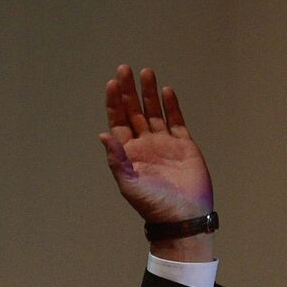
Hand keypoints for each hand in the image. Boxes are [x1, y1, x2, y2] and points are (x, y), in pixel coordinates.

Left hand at [98, 64, 213, 233]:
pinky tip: (166, 91)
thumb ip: (116, 159)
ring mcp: (164, 143)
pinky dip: (171, 106)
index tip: (112, 83)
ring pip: (154, 112)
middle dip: (129, 90)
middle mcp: (145, 144)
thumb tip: (103, 134)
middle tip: (125, 69)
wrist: (183, 217)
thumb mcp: (129, 183)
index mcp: (128, 153)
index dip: (114, 102)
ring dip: (149, 93)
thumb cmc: (153, 204)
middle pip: (134, 111)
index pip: (118, 121)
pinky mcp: (184, 145)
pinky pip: (176, 121)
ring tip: (146, 73)